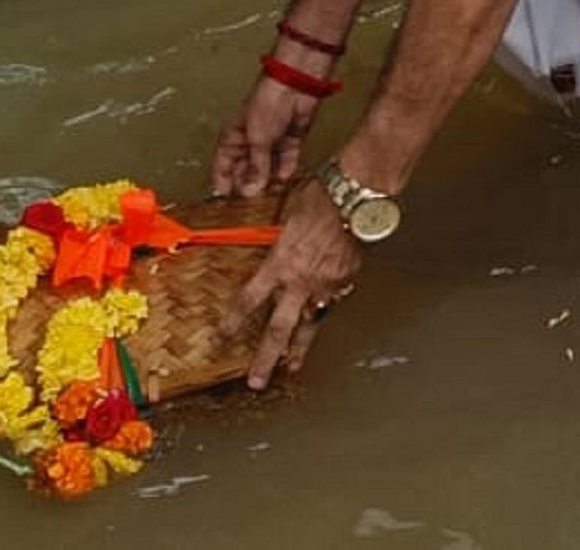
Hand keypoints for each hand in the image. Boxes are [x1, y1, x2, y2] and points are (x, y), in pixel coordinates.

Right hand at [210, 69, 323, 197]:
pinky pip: (285, 163)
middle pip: (246, 173)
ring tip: (269, 196)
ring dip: (269, 181)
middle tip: (252, 203)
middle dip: (248, 187)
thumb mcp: (257, 139)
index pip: (222, 168)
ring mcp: (271, 143)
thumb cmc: (269, 100)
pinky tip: (283, 180)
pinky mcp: (290, 142)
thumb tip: (249, 190)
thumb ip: (255, 166)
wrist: (297, 85)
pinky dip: (285, 171)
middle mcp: (251, 143)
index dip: (224, 185)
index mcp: (233, 139)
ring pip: (267, 170)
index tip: (228, 204)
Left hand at [236, 176, 362, 389]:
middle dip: (265, 358)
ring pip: (309, 325)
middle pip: (278, 330)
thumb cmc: (321, 197)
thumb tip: (273, 243)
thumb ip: (279, 238)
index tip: (221, 339)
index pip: (248, 301)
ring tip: (292, 368)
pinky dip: (326, 311)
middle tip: (256, 381)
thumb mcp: (287, 216)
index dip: (232, 323)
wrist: (358, 196)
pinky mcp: (347, 280)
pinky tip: (322, 317)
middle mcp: (300, 281)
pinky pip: (333, 301)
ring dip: (299, 350)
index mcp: (280, 264)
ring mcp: (326, 285)